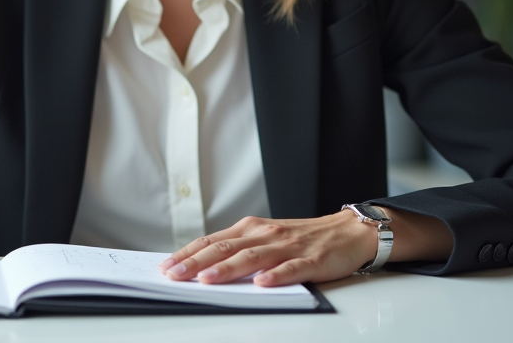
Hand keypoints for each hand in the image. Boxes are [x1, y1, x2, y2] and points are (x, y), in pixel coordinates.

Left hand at [158, 212, 379, 287]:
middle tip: (174, 275)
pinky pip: (292, 268)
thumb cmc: (302, 239)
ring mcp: (288, 247)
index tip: (166, 267)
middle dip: (197, 262)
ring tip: (208, 280)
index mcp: (251, 229)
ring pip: (253, 257)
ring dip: (228, 268)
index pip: (212, 241)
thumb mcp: (265, 239)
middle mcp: (266, 234)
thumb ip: (238, 250)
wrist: (347, 232)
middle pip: (226, 248)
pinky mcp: (312, 260)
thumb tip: (201, 267)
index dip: (188, 254)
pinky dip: (276, 275)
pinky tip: (263, 283)